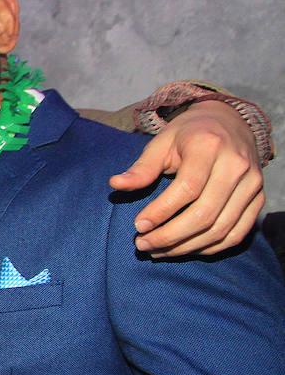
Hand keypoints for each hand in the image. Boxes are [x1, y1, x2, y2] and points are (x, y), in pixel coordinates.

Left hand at [110, 100, 262, 256]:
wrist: (229, 123)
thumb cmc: (189, 135)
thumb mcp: (161, 143)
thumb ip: (142, 167)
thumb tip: (116, 184)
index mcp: (209, 146)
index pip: (187, 189)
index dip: (161, 212)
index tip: (139, 226)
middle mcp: (236, 166)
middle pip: (205, 214)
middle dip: (170, 236)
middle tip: (143, 244)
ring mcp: (252, 184)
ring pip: (221, 229)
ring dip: (186, 247)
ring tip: (159, 251)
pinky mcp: (259, 199)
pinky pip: (237, 233)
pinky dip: (210, 247)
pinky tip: (185, 248)